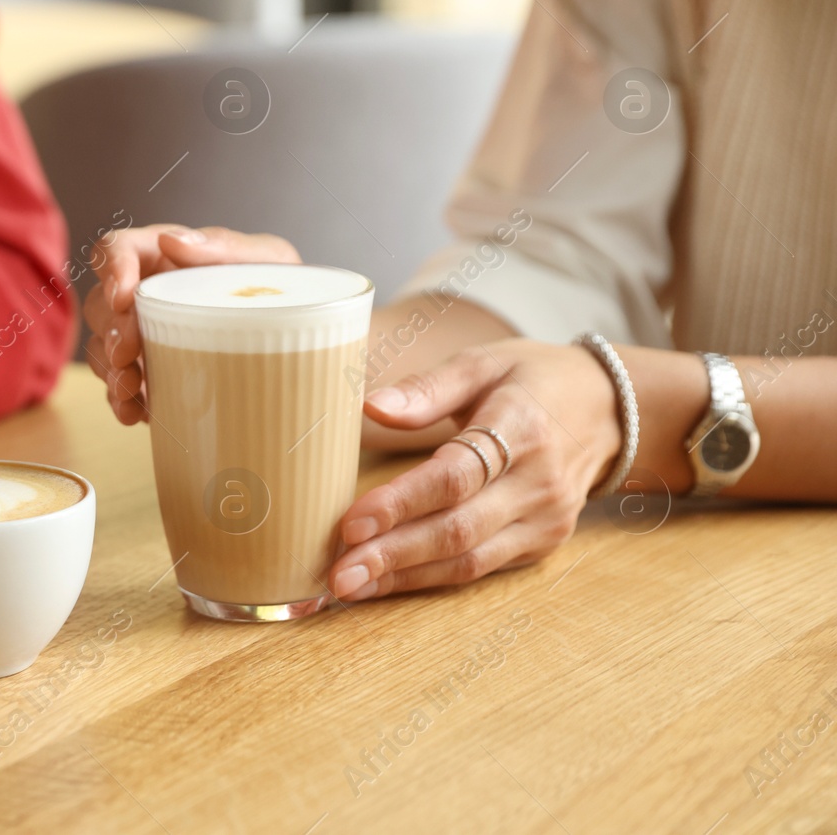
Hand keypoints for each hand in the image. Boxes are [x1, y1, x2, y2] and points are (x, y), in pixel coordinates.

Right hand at [82, 225, 300, 423]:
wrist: (298, 336)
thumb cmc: (278, 285)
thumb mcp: (266, 257)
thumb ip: (223, 246)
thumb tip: (173, 241)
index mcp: (164, 256)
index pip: (116, 248)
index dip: (110, 269)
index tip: (123, 297)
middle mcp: (144, 293)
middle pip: (102, 304)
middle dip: (110, 330)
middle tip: (128, 354)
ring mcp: (142, 335)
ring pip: (102, 346)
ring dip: (110, 369)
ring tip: (130, 390)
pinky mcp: (148, 372)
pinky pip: (119, 385)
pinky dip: (121, 401)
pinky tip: (136, 413)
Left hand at [328, 339, 620, 600]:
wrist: (610, 410)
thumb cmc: (532, 379)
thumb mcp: (484, 363)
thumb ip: (428, 387)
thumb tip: (371, 407)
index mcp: (520, 426)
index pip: (456, 475)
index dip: (402, 502)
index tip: (350, 522)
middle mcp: (538, 480)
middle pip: (458, 528)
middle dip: (393, 554)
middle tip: (337, 574)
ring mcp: (546, 518)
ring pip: (469, 560)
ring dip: (405, 577)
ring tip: (350, 586)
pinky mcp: (544, 543)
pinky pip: (481, 567)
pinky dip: (430, 578)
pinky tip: (386, 581)